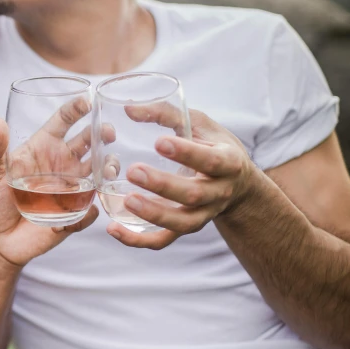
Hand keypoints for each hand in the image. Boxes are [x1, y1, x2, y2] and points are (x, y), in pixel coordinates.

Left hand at [0, 104, 100, 269]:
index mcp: (42, 148)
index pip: (63, 122)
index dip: (76, 109)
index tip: (88, 100)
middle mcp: (61, 165)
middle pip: (89, 144)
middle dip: (102, 135)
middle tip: (107, 133)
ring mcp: (70, 190)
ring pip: (99, 174)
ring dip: (107, 169)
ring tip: (105, 171)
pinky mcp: (73, 216)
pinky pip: (89, 212)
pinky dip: (90, 211)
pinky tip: (85, 212)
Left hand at [107, 107, 258, 249]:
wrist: (236, 184)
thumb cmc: (212, 145)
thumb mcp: (199, 124)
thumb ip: (167, 113)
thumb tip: (127, 108)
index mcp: (228, 162)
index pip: (211, 160)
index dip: (186, 154)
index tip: (159, 142)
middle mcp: (218, 192)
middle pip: (193, 195)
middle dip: (163, 185)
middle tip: (133, 170)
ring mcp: (203, 214)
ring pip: (181, 223)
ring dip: (153, 215)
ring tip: (127, 201)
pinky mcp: (185, 227)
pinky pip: (163, 240)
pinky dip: (138, 240)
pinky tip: (113, 229)